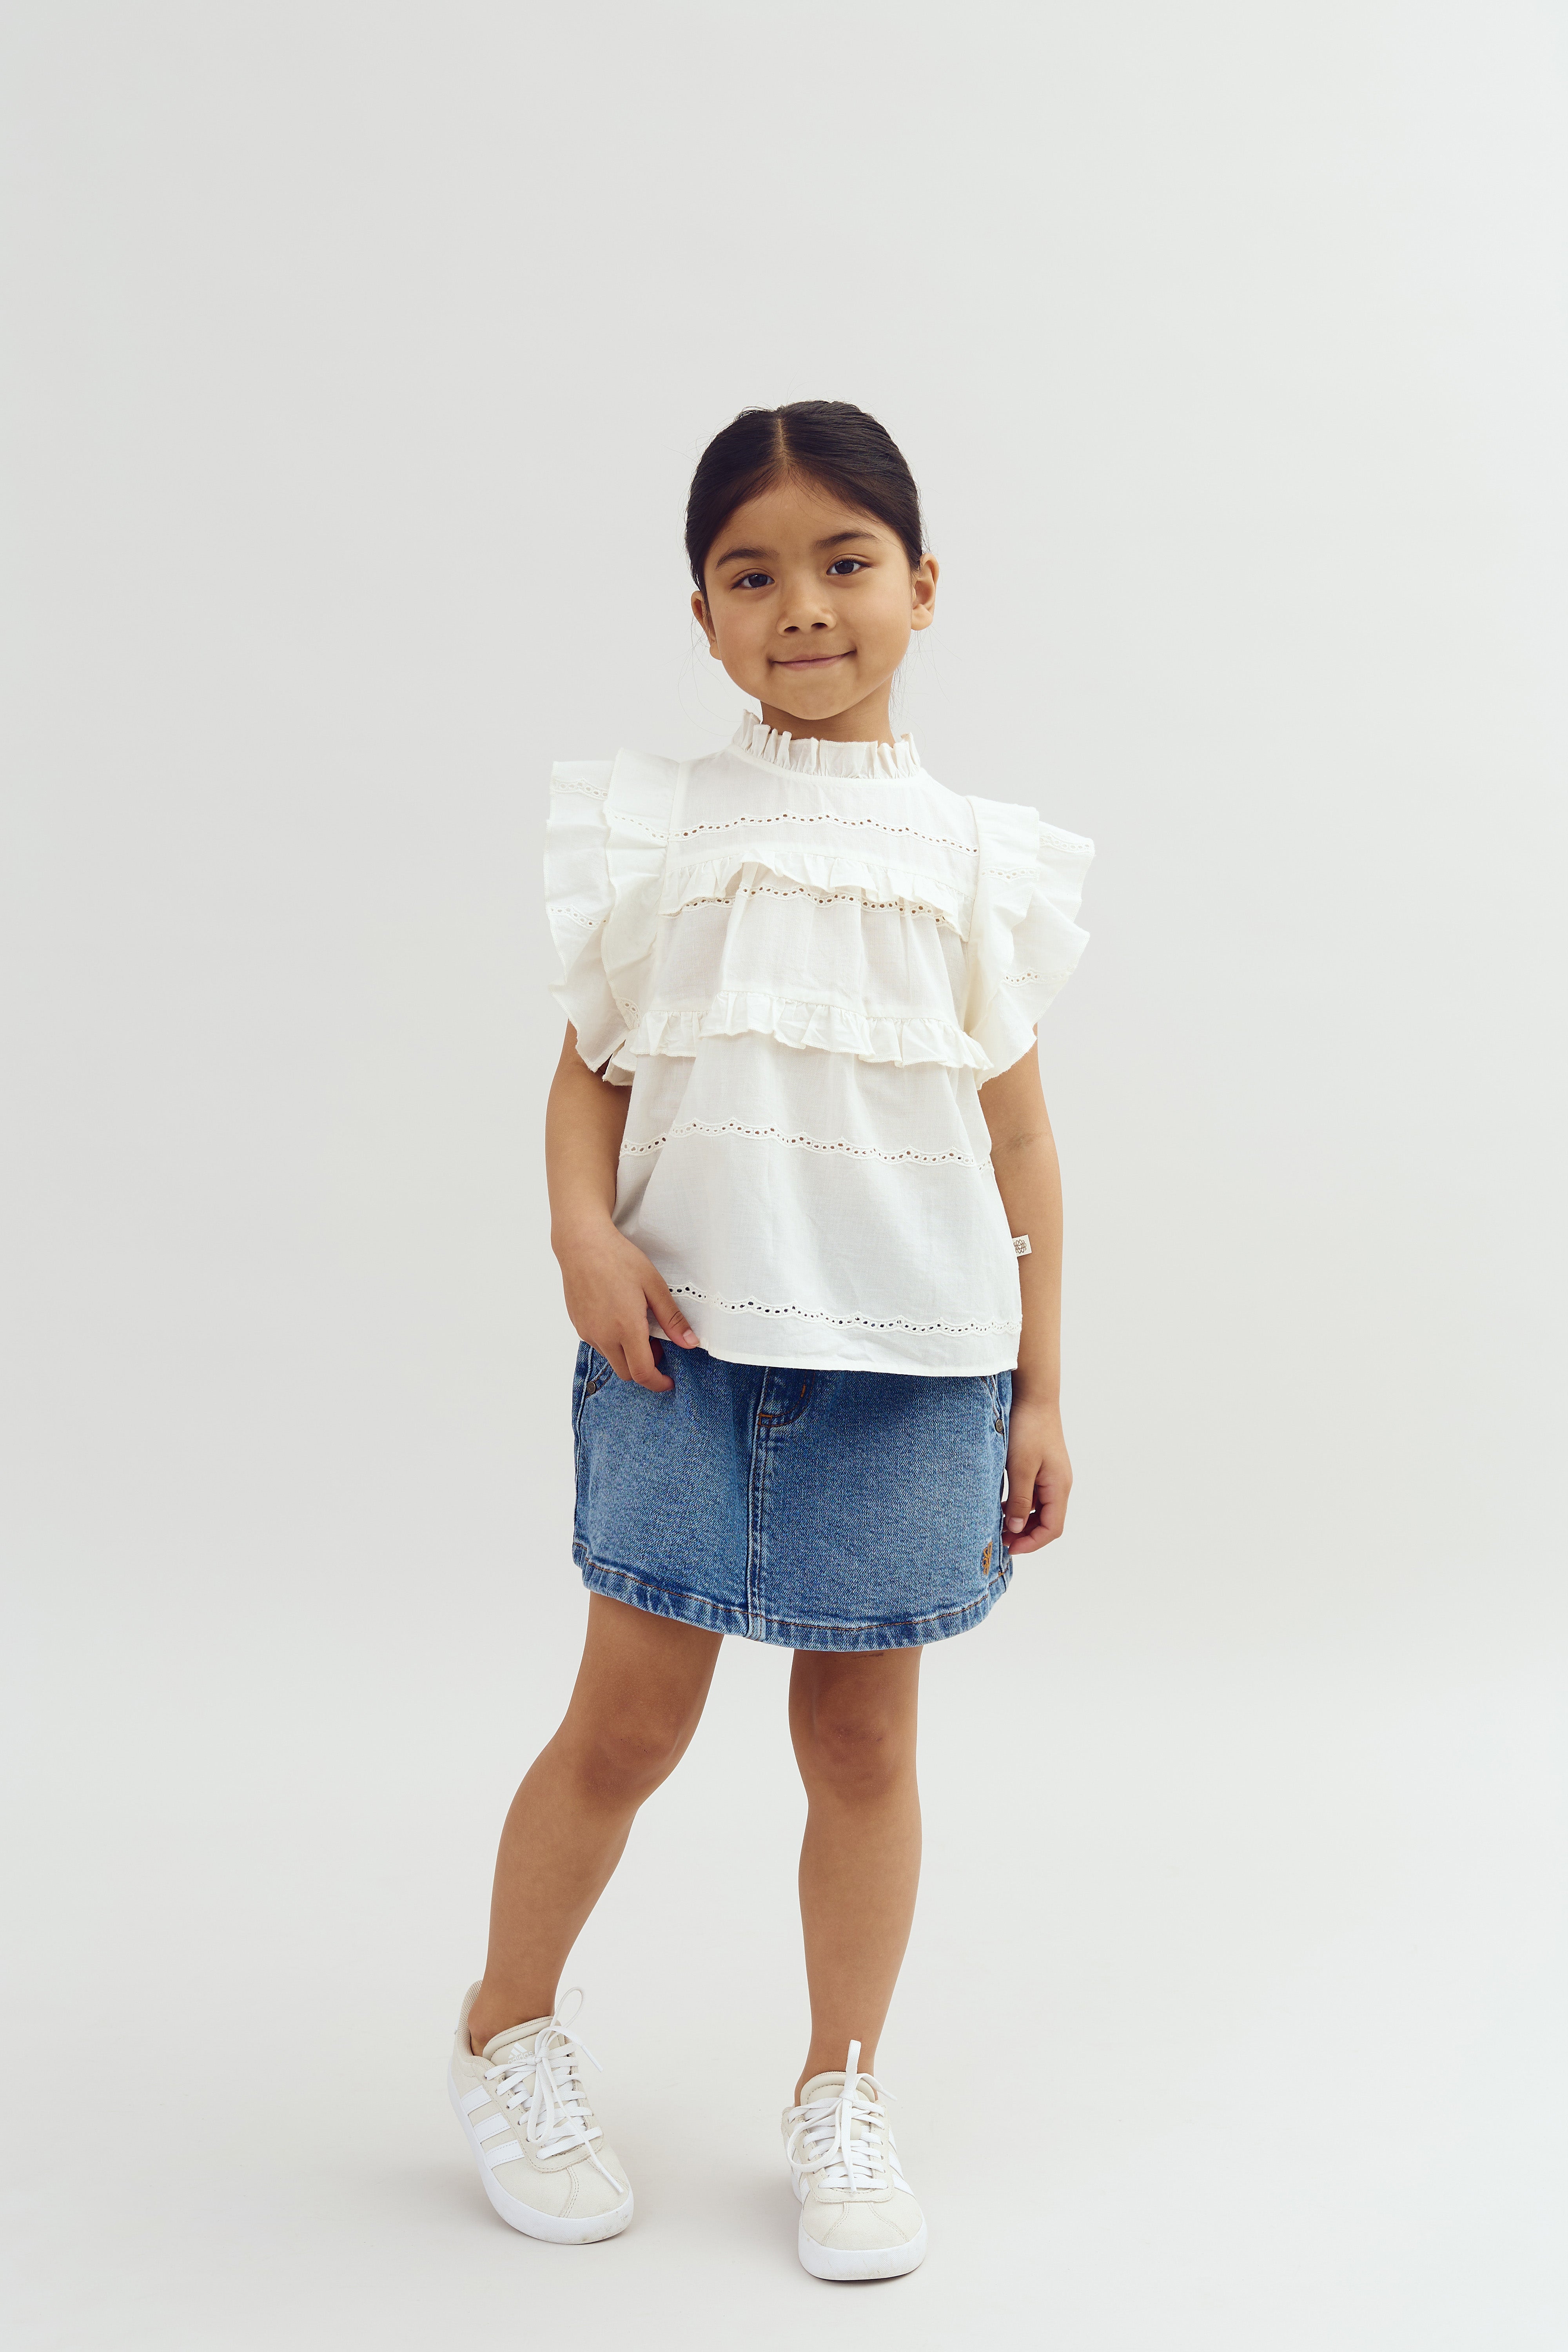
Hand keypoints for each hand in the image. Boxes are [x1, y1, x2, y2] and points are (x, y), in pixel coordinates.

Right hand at [554, 1216, 698, 1391]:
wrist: (581, 1244)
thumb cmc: (619, 1259)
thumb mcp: (654, 1285)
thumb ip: (672, 1319)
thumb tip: (690, 1343)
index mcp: (626, 1328)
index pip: (642, 1373)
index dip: (658, 1383)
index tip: (669, 1381)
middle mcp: (603, 1336)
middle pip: (626, 1372)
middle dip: (644, 1368)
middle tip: (657, 1345)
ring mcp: (587, 1332)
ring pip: (611, 1359)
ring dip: (627, 1354)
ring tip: (637, 1325)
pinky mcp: (578, 1325)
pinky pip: (598, 1344)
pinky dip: (612, 1342)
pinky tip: (618, 1317)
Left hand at [1002, 1395, 1072, 1552]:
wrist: (1033, 1397)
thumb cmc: (1028, 1429)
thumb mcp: (1020, 1467)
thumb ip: (1020, 1500)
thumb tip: (1017, 1529)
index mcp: (1059, 1486)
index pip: (1052, 1528)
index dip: (1032, 1543)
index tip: (1009, 1548)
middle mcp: (1059, 1484)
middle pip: (1048, 1522)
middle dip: (1027, 1535)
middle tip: (1001, 1539)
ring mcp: (1052, 1476)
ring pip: (1041, 1510)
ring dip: (1023, 1521)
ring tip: (999, 1525)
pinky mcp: (1043, 1467)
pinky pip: (1035, 1495)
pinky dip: (1021, 1505)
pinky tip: (1003, 1504)